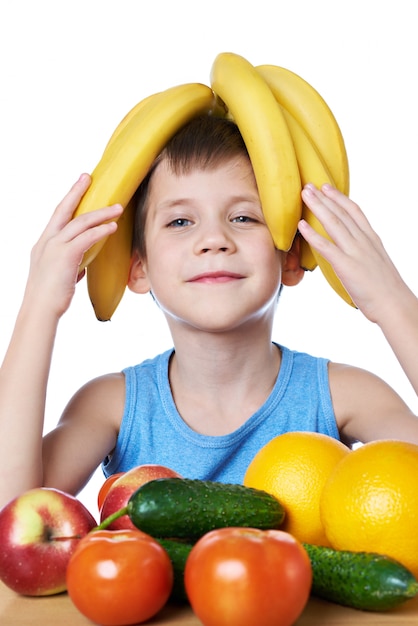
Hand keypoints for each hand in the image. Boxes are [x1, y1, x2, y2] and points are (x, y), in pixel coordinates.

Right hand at [25, 174, 122, 317]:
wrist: (40, 310)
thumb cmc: (50, 298)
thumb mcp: (60, 277)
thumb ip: (70, 267)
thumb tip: (81, 267)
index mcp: (44, 244)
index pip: (57, 217)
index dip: (69, 201)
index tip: (78, 186)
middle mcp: (46, 241)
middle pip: (64, 209)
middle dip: (77, 191)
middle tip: (88, 177)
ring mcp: (54, 247)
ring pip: (80, 222)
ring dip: (101, 213)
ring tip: (117, 207)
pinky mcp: (65, 255)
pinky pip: (86, 237)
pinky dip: (101, 230)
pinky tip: (113, 227)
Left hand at [299, 183, 406, 322]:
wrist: (394, 305)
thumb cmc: (386, 290)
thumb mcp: (377, 264)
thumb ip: (365, 254)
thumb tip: (355, 253)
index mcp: (372, 239)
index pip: (354, 211)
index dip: (339, 197)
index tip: (327, 187)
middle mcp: (364, 241)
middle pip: (341, 213)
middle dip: (323, 197)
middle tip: (308, 184)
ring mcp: (355, 252)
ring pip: (333, 223)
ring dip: (317, 207)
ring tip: (303, 195)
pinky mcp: (347, 265)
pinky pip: (326, 246)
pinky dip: (312, 234)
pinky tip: (301, 225)